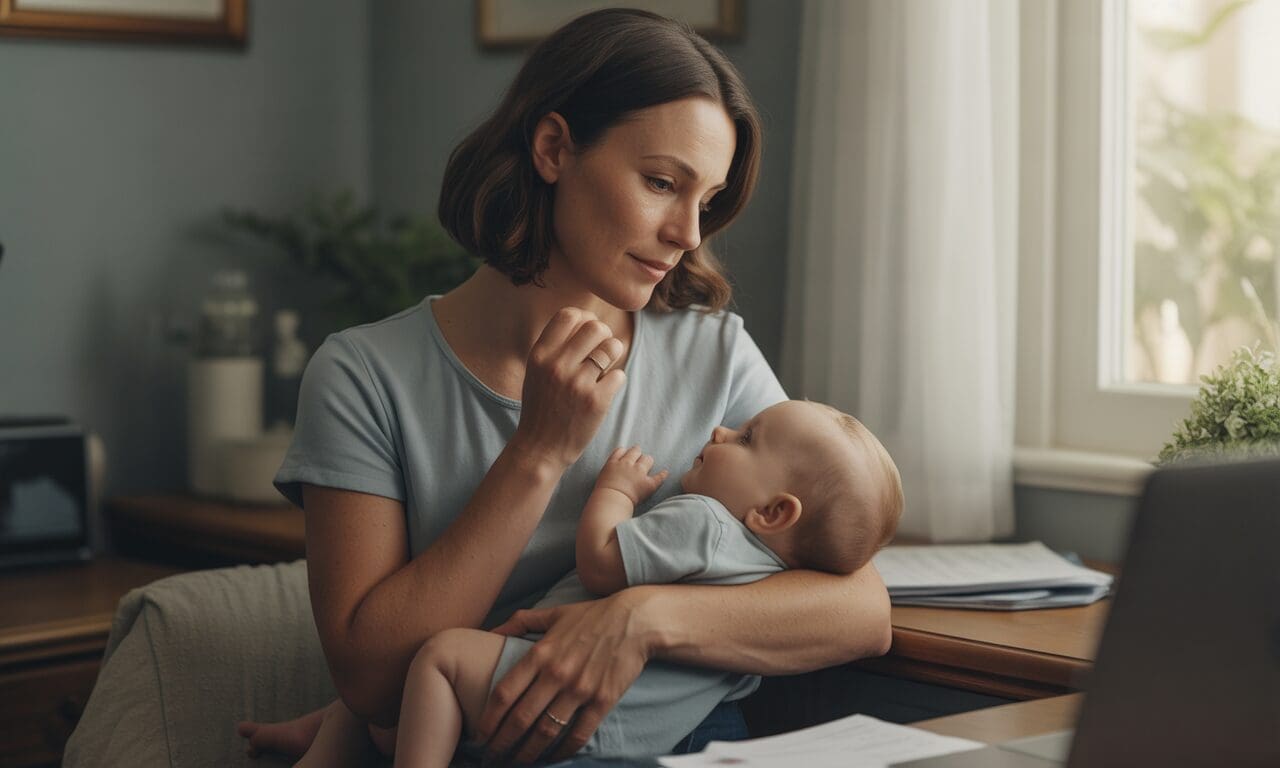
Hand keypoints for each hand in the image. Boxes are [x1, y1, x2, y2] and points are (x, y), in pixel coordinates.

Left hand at [476, 590, 657, 764]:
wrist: (635, 621)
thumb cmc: (592, 616)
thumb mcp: (553, 613)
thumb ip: (520, 622)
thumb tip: (490, 631)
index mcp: (541, 653)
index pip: (504, 693)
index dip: (488, 720)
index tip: (479, 735)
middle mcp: (557, 673)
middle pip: (520, 719)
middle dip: (501, 744)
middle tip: (491, 758)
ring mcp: (580, 690)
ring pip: (546, 732)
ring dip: (527, 754)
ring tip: (515, 764)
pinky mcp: (602, 701)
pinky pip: (577, 735)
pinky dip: (561, 752)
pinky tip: (550, 758)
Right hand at [509, 308, 626, 471]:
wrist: (540, 448)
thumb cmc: (541, 408)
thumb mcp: (536, 372)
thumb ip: (555, 347)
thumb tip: (586, 319)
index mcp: (540, 355)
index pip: (569, 315)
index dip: (585, 318)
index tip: (588, 331)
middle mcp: (557, 365)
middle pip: (595, 327)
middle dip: (604, 334)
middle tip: (602, 349)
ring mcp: (577, 383)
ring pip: (612, 347)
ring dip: (614, 353)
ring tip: (607, 365)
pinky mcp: (596, 401)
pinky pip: (619, 375)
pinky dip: (615, 380)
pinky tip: (605, 389)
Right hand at [594, 446, 668, 504]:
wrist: (610, 502)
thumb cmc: (602, 495)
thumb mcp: (601, 478)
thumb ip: (609, 471)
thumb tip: (614, 473)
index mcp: (613, 463)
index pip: (621, 451)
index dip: (625, 453)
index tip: (627, 456)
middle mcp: (626, 464)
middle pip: (635, 451)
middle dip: (637, 454)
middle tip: (638, 459)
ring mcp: (638, 472)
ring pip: (647, 459)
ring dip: (647, 462)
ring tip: (648, 465)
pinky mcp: (647, 483)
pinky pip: (659, 476)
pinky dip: (662, 475)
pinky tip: (665, 473)